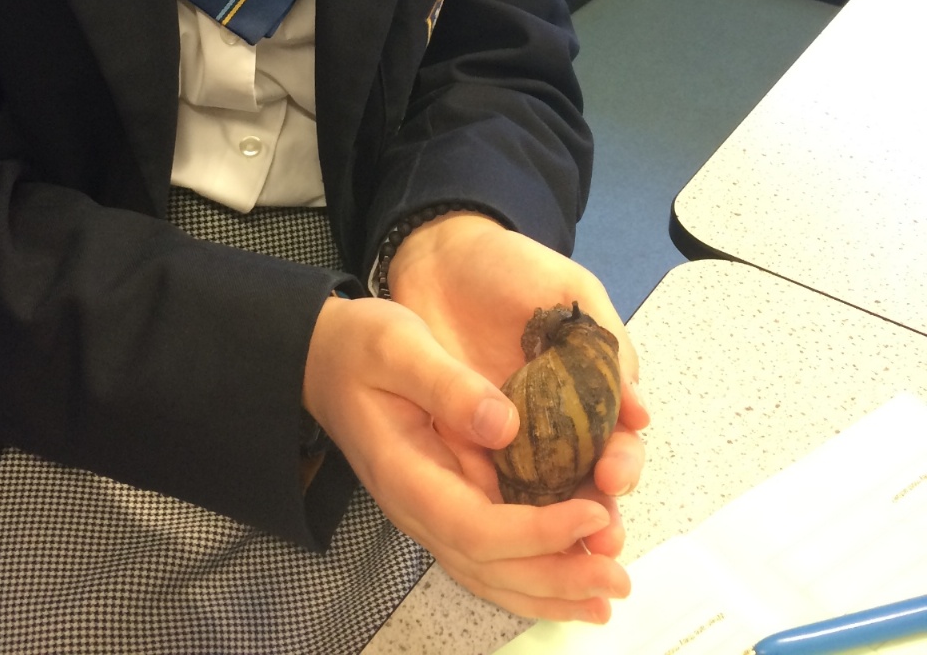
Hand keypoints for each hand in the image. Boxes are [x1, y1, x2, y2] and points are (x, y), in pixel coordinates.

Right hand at [303, 292, 634, 621]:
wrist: (323, 357)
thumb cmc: (359, 346)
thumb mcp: (399, 346)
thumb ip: (448, 384)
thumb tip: (507, 424)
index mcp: (407, 475)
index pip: (477, 529)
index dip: (538, 533)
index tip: (593, 515)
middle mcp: (419, 508)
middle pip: (490, 566)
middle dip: (557, 576)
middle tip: (618, 576)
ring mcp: (430, 511)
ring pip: (491, 572)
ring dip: (550, 588)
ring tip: (605, 595)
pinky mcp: (446, 500)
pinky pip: (490, 553)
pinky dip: (531, 572)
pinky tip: (569, 578)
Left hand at [388, 213, 647, 531]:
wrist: (437, 254)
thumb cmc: (510, 267)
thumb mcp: (568, 289)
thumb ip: (605, 340)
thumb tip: (637, 411)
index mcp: (587, 387)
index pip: (616, 440)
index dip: (621, 462)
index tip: (612, 475)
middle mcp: (554, 420)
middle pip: (584, 481)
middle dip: (598, 515)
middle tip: (600, 539)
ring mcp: (508, 433)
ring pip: (540, 495)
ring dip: (556, 528)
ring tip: (564, 555)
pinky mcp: (464, 438)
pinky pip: (486, 482)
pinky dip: (499, 511)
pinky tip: (506, 534)